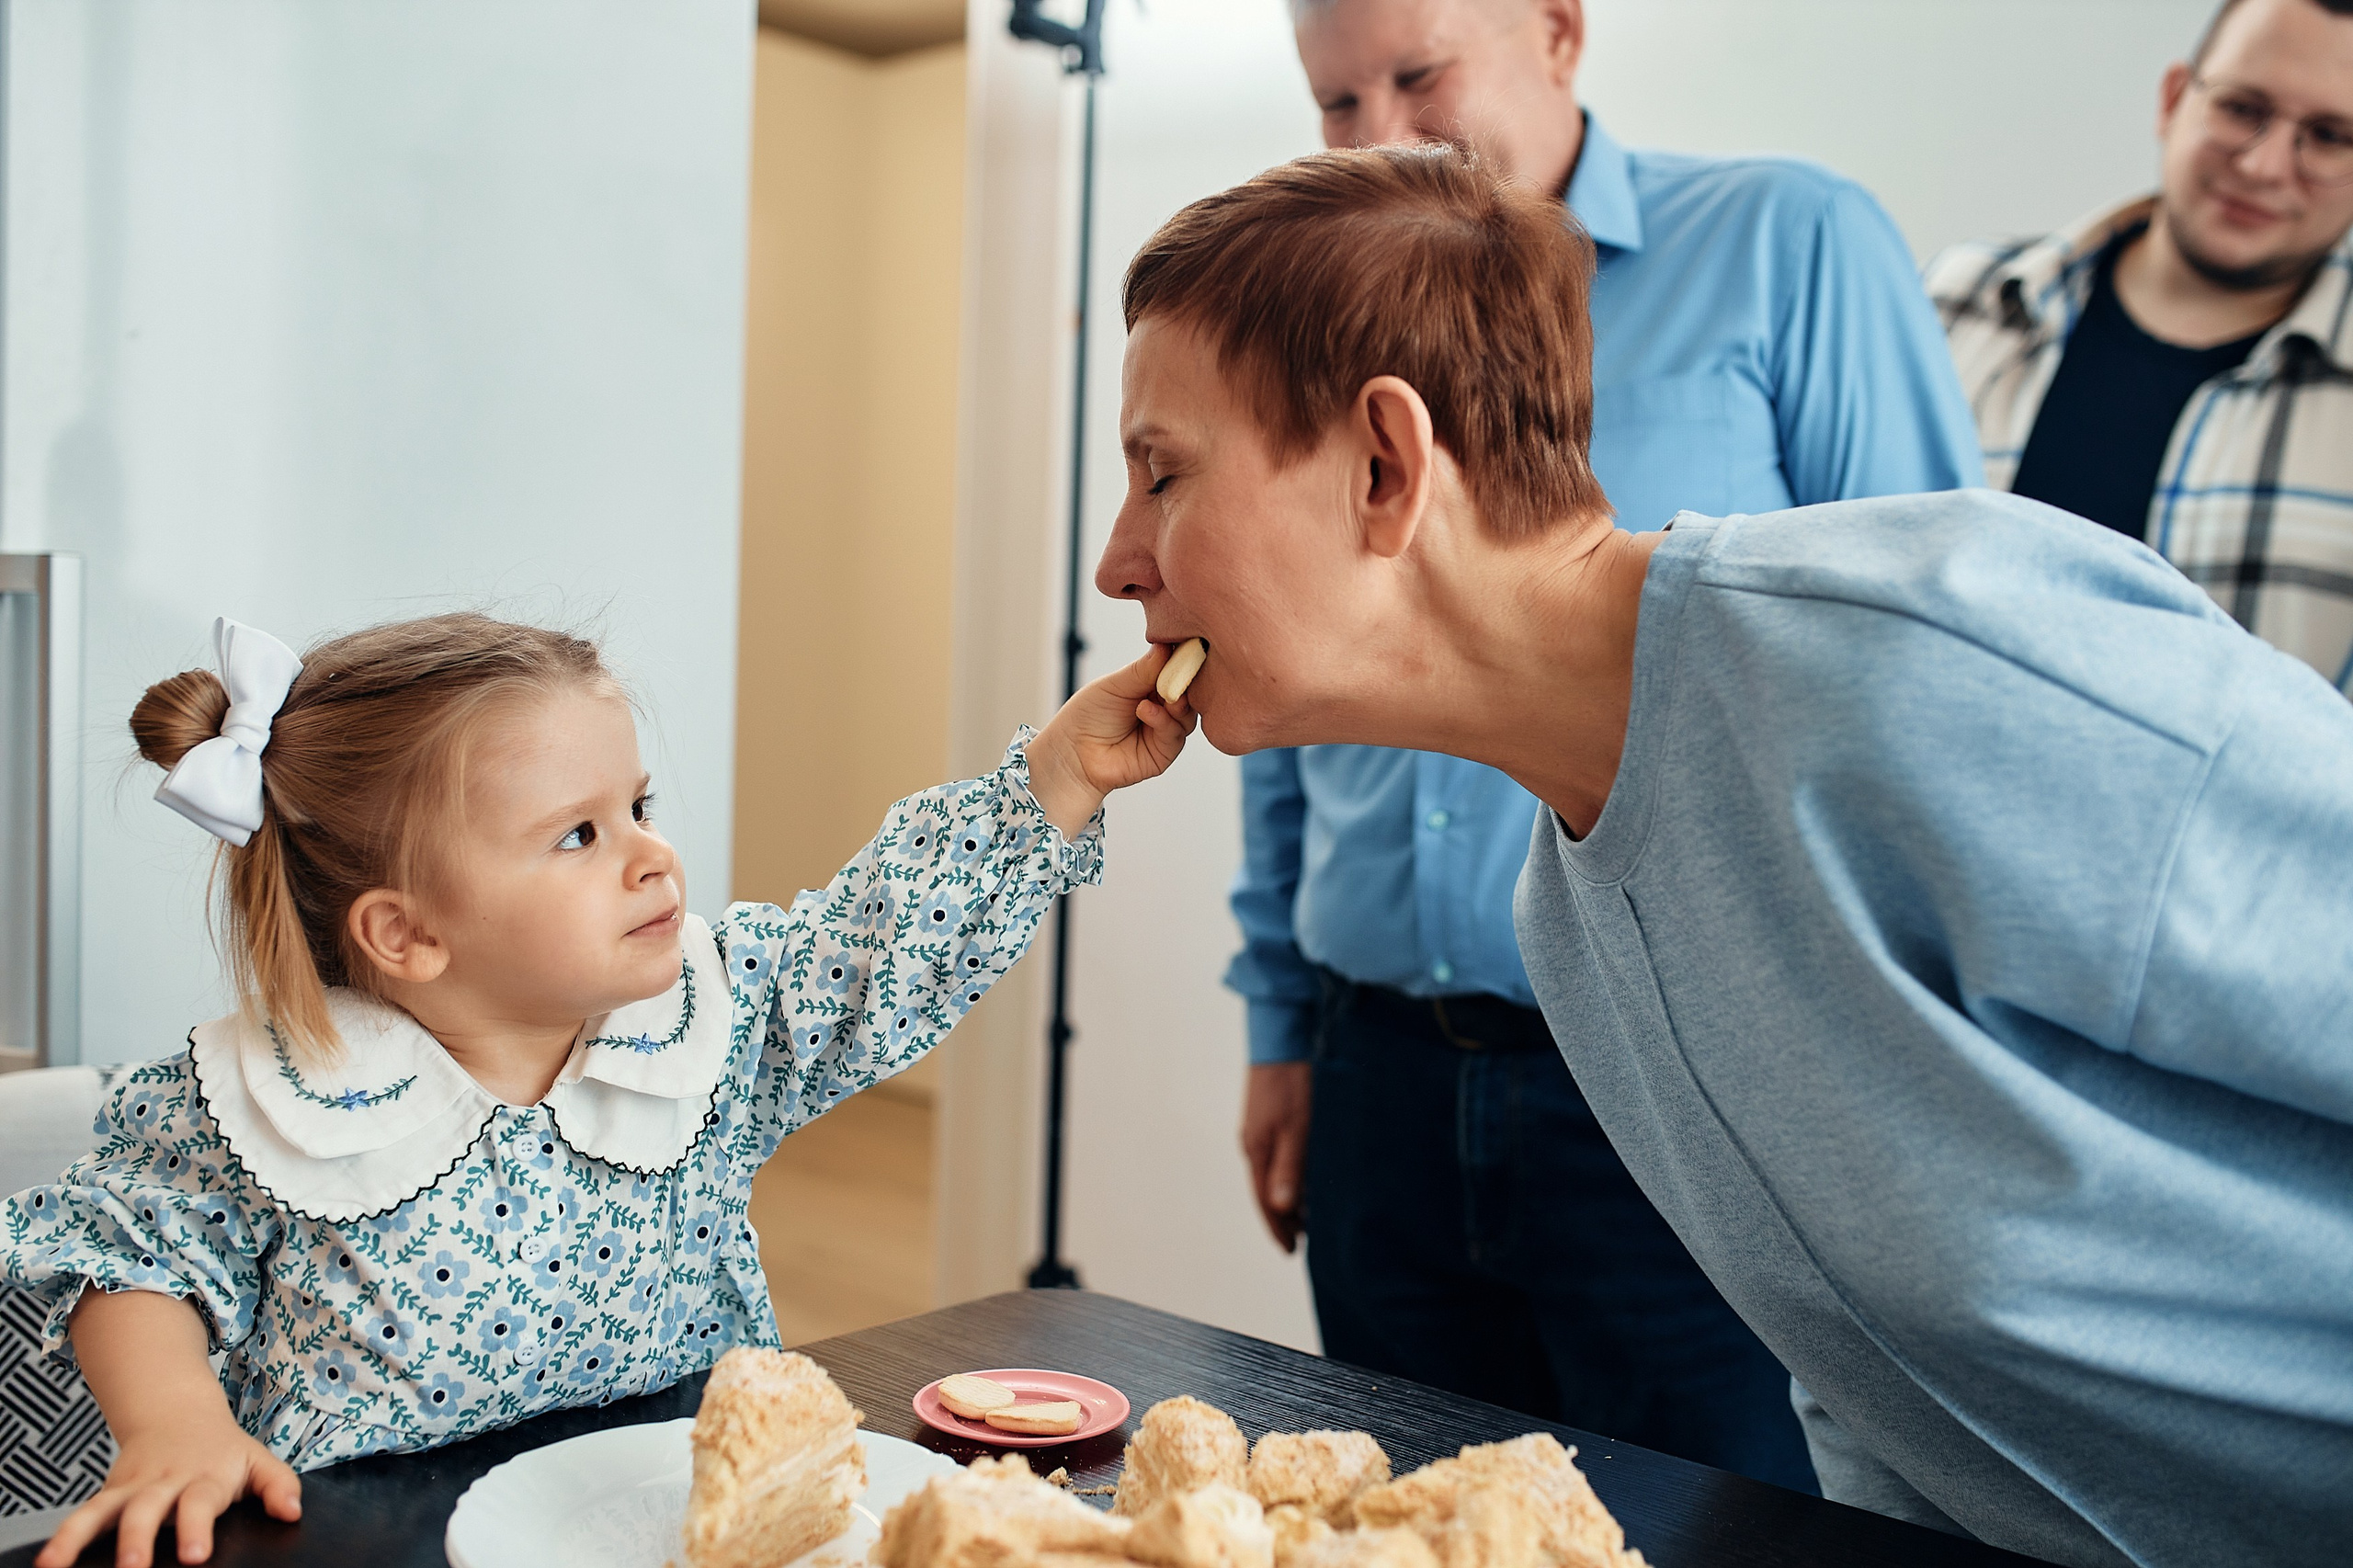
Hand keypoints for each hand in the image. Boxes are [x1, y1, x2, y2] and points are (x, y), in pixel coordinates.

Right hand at [44, 1289, 300, 1566]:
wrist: (178, 1412)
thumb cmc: (221, 1448)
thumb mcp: (257, 1458)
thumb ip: (279, 1485)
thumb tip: (292, 1513)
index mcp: (205, 1476)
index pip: (201, 1502)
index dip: (195, 1527)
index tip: (194, 1556)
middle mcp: (165, 1481)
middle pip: (147, 1508)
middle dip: (138, 1538)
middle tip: (132, 1567)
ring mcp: (133, 1487)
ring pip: (104, 1510)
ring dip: (82, 1537)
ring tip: (61, 1565)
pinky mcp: (109, 1493)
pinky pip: (83, 1514)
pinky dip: (63, 1537)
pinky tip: (47, 1563)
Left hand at [1025, 644, 1197, 837]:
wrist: (1073, 752)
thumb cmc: (1088, 715)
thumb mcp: (1115, 684)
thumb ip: (1144, 669)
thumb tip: (1166, 645)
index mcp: (1152, 687)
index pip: (1177, 672)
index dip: (1183, 662)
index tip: (1187, 649)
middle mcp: (1162, 708)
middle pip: (1188, 694)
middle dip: (1185, 682)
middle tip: (1180, 672)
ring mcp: (1164, 731)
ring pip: (1187, 715)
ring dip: (1177, 703)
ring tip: (1159, 696)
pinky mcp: (1163, 753)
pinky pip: (1175, 735)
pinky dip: (1163, 721)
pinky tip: (1145, 711)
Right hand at [1242, 1061, 1312, 1252]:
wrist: (1283, 1035)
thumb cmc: (1293, 1082)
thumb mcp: (1297, 1128)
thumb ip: (1290, 1168)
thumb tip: (1282, 1207)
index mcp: (1257, 1151)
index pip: (1265, 1201)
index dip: (1280, 1228)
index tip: (1292, 1251)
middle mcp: (1254, 1143)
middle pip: (1268, 1191)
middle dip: (1286, 1217)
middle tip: (1307, 1239)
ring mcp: (1261, 1129)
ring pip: (1275, 1173)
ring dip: (1291, 1196)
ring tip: (1311, 1215)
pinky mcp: (1271, 1116)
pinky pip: (1279, 1156)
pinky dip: (1292, 1174)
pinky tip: (1308, 1176)